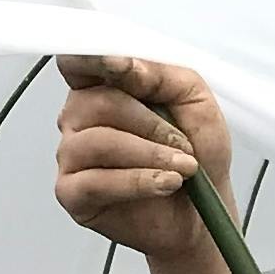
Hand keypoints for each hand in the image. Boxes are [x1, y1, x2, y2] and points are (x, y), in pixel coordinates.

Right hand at [53, 55, 232, 261]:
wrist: (203, 212)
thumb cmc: (197, 154)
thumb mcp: (194, 100)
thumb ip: (160, 73)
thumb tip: (124, 64)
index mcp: (102, 88)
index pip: (77, 63)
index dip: (92, 60)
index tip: (122, 67)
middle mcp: (79, 120)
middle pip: (96, 103)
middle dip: (149, 123)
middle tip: (182, 144)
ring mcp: (71, 156)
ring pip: (98, 142)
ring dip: (149, 154)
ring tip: (183, 169)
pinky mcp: (72, 193)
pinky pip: (95, 181)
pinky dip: (137, 182)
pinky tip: (165, 184)